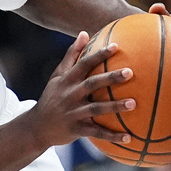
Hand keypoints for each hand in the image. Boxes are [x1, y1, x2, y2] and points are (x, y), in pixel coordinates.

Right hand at [27, 31, 135, 147]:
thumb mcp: (57, 76)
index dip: (99, 55)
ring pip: (95, 109)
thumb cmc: (52, 97)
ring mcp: (72, 113)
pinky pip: (96, 133)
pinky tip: (128, 137)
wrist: (36, 126)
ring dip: (114, 106)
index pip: (83, 64)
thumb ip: (71, 55)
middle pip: (91, 84)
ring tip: (134, 103)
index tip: (116, 46)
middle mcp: (69, 95)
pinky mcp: (75, 129)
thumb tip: (85, 33)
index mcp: (67, 81)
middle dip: (110, 78)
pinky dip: (111, 135)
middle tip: (130, 72)